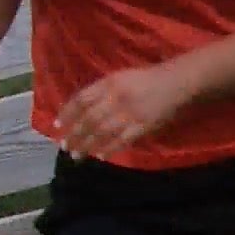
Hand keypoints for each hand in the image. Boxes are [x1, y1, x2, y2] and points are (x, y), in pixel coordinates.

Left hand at [56, 60, 195, 158]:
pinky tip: (101, 156)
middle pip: (89, 120)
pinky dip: (110, 149)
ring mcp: (130, 114)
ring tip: (77, 156)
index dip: (67, 113)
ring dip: (87, 145)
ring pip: (102, 133)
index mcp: (109, 84)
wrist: (177, 82)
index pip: (81, 99)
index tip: (57, 125)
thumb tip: (81, 109)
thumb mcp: (121, 77)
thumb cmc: (147, 79)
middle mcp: (116, 98)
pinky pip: (122, 141)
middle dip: (74, 135)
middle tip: (64, 147)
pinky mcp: (143, 127)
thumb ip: (102, 91)